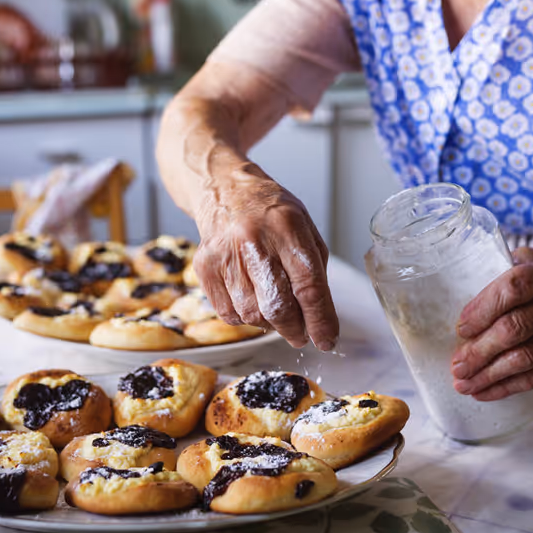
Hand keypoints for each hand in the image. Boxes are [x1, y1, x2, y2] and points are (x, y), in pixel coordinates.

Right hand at [191, 160, 338, 349]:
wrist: (225, 192)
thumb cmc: (270, 213)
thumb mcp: (304, 230)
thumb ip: (313, 272)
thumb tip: (320, 319)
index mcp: (286, 226)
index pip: (308, 285)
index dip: (320, 320)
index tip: (327, 341)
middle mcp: (253, 239)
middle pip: (278, 306)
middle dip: (295, 329)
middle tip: (301, 335)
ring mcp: (225, 254)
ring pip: (252, 314)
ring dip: (269, 323)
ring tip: (275, 311)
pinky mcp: (205, 267)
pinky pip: (229, 313)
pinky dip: (245, 317)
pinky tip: (252, 300)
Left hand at [450, 247, 532, 400]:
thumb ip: (513, 266)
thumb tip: (470, 277)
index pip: (510, 289)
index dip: (482, 309)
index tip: (460, 328)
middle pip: (512, 330)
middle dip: (478, 351)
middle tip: (456, 365)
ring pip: (522, 359)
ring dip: (488, 375)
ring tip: (462, 384)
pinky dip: (508, 387)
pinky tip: (485, 393)